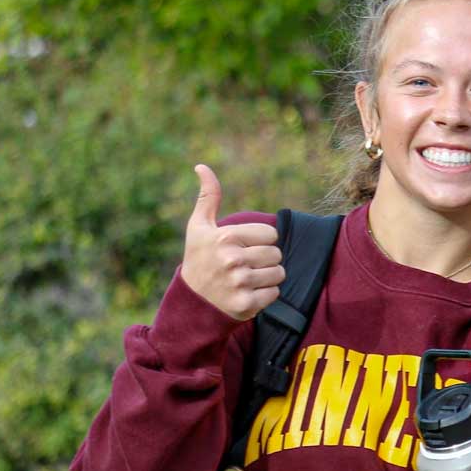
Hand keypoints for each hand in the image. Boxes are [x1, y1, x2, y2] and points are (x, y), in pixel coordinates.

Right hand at [180, 164, 284, 320]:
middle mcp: (232, 260)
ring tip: (247, 278)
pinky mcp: (246, 304)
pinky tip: (247, 292)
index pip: (271, 234)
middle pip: (277, 254)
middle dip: (265, 259)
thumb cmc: (199, 258)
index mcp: (225, 238)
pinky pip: (275, 293)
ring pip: (279, 273)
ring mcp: (239, 283)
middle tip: (245, 264)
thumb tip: (202, 166)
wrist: (191, 301)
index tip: (244, 247)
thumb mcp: (199, 227)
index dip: (261, 240)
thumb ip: (207, 197)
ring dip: (268, 276)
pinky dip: (265, 294)